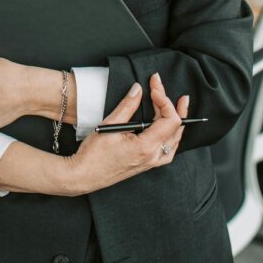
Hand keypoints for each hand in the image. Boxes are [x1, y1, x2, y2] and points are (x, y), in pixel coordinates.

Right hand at [64, 73, 187, 195]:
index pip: (170, 120)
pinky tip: (167, 128)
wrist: (85, 176)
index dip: (165, 100)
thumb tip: (138, 89)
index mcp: (146, 147)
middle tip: (160, 86)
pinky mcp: (146, 164)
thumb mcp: (110, 125)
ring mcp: (151, 162)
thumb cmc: (94, 155)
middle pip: (174, 127)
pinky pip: (168, 150)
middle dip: (170, 104)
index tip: (153, 87)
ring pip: (174, 140)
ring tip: (178, 105)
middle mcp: (153, 156)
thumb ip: (127, 106)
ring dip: (176, 120)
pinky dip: (171, 135)